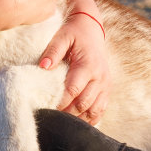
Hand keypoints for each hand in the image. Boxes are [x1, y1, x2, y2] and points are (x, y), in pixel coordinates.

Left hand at [37, 10, 110, 124]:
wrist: (92, 27)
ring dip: (79, 119)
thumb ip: (52, 51)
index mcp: (88, 65)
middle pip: (83, 104)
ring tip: (63, 123)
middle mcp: (99, 77)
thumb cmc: (74, 33)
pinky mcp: (107, 88)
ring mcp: (105, 84)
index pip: (73, 90)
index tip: (46, 109)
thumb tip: (43, 66)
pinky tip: (78, 122)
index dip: (60, 102)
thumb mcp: (62, 36)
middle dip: (67, 114)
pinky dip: (90, 118)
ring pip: (94, 110)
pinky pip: (101, 109)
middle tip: (51, 119)